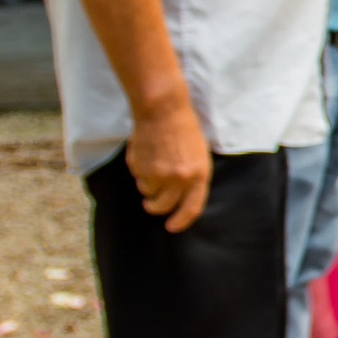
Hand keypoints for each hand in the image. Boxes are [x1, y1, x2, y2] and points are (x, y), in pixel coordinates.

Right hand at [125, 87, 211, 231]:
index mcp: (199, 175)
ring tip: (150, 165)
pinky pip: (137, 178)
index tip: (172, 227)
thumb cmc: (183, 128)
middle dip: (155, 208)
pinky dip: (138, 170)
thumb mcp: (199, 154)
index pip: (192, 208)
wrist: (163, 110)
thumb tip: (182, 196)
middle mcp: (180, 179)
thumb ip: (193, 176)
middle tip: (150, 205)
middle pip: (164, 206)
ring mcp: (159, 174)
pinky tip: (145, 153)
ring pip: (148, 192)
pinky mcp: (141, 168)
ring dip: (146, 185)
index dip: (181, 221)